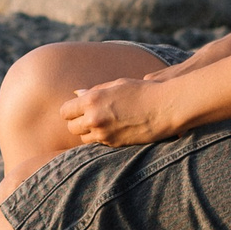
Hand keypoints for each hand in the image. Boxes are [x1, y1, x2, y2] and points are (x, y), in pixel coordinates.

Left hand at [60, 77, 178, 148]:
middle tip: (90, 117)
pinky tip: (113, 129)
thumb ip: (94, 91)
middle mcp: (94, 118)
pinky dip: (101, 138)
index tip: (78, 109)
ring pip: (83, 139)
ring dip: (89, 133)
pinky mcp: (114, 144)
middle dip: (78, 123)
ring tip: (102, 124)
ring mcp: (104, 133)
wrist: (165, 107)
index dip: (70, 111)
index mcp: (91, 100)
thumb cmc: (142, 91)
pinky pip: (99, 144)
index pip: (65, 111)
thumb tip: (77, 94)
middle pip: (71, 128)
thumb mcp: (116, 85)